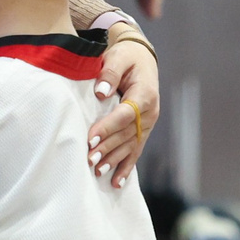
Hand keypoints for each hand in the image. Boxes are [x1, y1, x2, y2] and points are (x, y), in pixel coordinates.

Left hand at [89, 33, 157, 186]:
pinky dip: (126, 167)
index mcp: (145, 94)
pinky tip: (117, 182)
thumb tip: (100, 93)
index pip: (125, 114)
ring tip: (98, 172)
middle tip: (90, 160)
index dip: (108, 127)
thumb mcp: (118, 57)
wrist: (141, 58)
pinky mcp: (142, 130)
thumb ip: (109, 73)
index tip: (91, 138)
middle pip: (127, 134)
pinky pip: (135, 151)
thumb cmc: (127, 57)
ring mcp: (148, 124)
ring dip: (114, 160)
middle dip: (108, 148)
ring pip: (130, 146)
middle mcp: (150, 112)